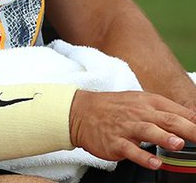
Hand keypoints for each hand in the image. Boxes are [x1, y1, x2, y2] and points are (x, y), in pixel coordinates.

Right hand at [70, 89, 195, 168]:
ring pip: (148, 132)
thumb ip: (164, 113)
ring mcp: (126, 127)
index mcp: (148, 102)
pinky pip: (130, 150)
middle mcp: (139, 113)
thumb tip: (191, 121)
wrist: (81, 111)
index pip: (177, 111)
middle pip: (167, 120)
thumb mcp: (139, 103)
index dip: (195, 122)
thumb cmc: (114, 108)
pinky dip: (143, 156)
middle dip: (188, 129)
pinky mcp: (115, 142)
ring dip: (164, 138)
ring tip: (178, 145)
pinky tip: (154, 162)